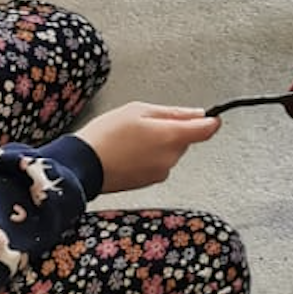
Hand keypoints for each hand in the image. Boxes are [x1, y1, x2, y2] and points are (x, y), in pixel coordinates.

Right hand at [75, 102, 219, 192]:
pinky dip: (150, 156)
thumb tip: (198, 114)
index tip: (210, 115)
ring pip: (171, 152)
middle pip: (185, 140)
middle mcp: (170, 159)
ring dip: (160, 144)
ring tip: (133, 138)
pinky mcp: (148, 182)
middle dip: (174, 130)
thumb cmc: (107, 134)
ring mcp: (159, 173)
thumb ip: (173, 113)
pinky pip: (159, 164)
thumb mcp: (139, 110)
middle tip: (148, 123)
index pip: (206, 130)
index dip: (210, 121)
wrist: (82, 165)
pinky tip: (130, 151)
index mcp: (171, 137)